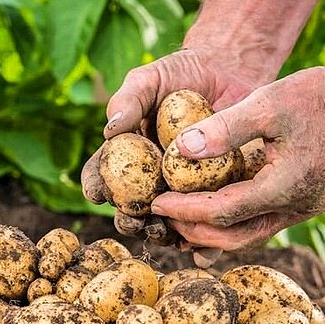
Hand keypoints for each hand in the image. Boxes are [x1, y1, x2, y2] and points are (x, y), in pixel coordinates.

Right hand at [81, 48, 266, 265]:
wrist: (228, 72)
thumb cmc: (179, 74)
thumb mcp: (149, 79)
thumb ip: (128, 101)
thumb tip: (110, 130)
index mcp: (126, 157)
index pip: (101, 176)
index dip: (96, 187)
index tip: (98, 192)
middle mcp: (150, 179)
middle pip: (131, 209)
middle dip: (129, 220)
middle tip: (134, 219)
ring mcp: (182, 191)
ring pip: (166, 224)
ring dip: (163, 235)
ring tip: (167, 234)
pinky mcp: (215, 195)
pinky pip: (207, 224)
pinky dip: (205, 244)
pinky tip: (204, 251)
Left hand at [151, 65, 324, 250]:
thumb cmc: (321, 96)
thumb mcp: (269, 102)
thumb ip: (225, 128)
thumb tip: (181, 150)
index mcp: (285, 186)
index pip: (222, 212)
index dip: (185, 210)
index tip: (155, 202)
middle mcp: (295, 208)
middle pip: (233, 237)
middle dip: (193, 230)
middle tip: (162, 216)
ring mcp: (302, 210)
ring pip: (247, 236)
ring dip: (211, 233)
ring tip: (179, 220)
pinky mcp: (304, 203)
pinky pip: (261, 224)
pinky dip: (232, 224)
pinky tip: (211, 216)